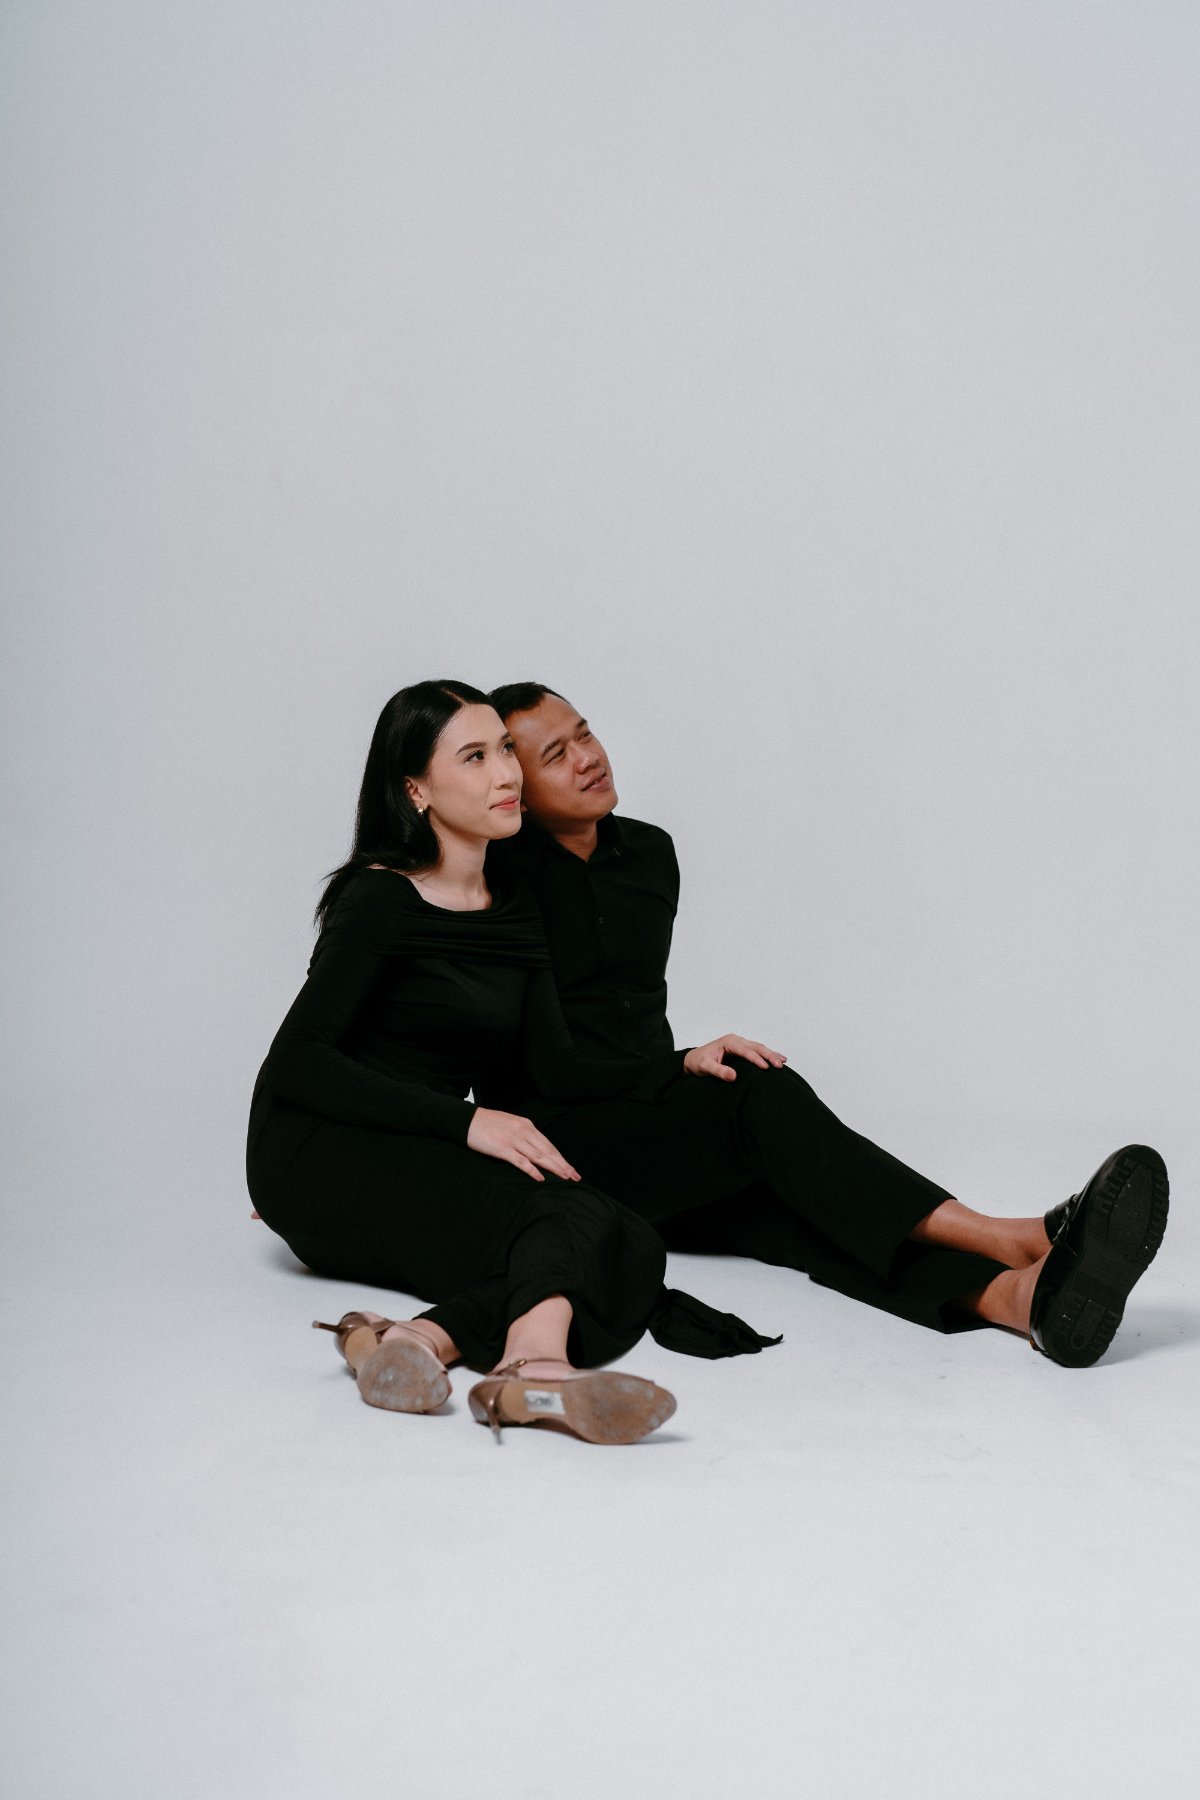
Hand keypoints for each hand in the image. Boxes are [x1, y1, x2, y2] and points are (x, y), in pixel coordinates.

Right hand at [467, 1107, 582, 1182]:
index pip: (548, 1144)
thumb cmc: (487, 1123)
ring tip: (565, 1178)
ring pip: (538, 1156)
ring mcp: (513, 1140)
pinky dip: (532, 1170)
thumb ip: (523, 1133)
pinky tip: (541, 1178)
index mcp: (527, 1125)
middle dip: (563, 1165)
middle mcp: (524, 1131)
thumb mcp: (510, 1123)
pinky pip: (521, 1161)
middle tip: (575, 1176)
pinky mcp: (502, 1148)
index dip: (561, 1157)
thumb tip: (535, 1146)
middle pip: (548, 1151)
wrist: (466, 1119)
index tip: (571, 1168)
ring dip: (553, 1168)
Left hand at [683, 1035, 786, 1081]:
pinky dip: (768, 1055)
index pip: (745, 1050)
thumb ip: (719, 1071)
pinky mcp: (742, 1050)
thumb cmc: (698, 1062)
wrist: (693, 1060)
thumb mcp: (705, 1067)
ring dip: (771, 1054)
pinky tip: (778, 1059)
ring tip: (784, 1061)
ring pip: (759, 1048)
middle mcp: (736, 1040)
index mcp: (728, 1041)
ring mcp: (740, 1044)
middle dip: (769, 1055)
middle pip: (756, 1047)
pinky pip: (757, 1051)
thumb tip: (733, 1076)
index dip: (756, 1059)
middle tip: (780, 1065)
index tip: (765, 1068)